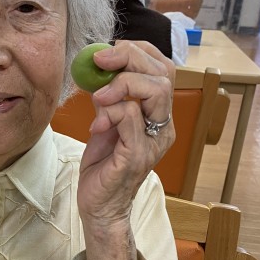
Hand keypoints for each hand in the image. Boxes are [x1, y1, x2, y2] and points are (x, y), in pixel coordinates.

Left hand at [77, 40, 174, 229]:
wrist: (99, 208)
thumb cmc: (102, 169)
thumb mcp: (105, 125)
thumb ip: (108, 101)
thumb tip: (100, 71)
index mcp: (157, 117)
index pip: (162, 69)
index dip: (139, 51)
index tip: (109, 50)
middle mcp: (162, 128)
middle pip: (162, 74)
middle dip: (130, 58)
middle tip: (100, 61)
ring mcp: (153, 142)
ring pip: (155, 91)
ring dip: (122, 83)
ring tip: (98, 95)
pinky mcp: (137, 156)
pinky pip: (132, 119)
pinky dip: (112, 111)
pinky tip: (96, 124)